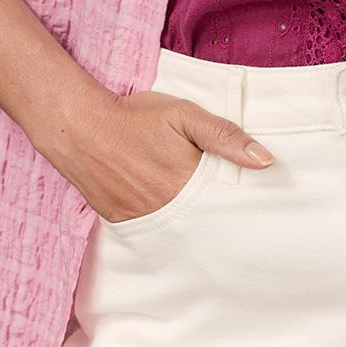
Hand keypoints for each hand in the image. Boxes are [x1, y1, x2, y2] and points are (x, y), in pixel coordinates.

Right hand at [63, 89, 273, 225]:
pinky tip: (169, 213)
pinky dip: (164, 224)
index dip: (237, 205)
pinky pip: (151, 231)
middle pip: (203, 223)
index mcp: (187, 184)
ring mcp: (142, 219)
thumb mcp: (184, 115)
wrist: (80, 126)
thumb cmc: (135, 117)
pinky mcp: (122, 222)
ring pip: (178, 230)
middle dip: (216, 220)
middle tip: (232, 218)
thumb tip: (265, 161)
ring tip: (202, 216)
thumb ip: (224, 136)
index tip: (253, 207)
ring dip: (191, 224)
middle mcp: (167, 209)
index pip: (224, 206)